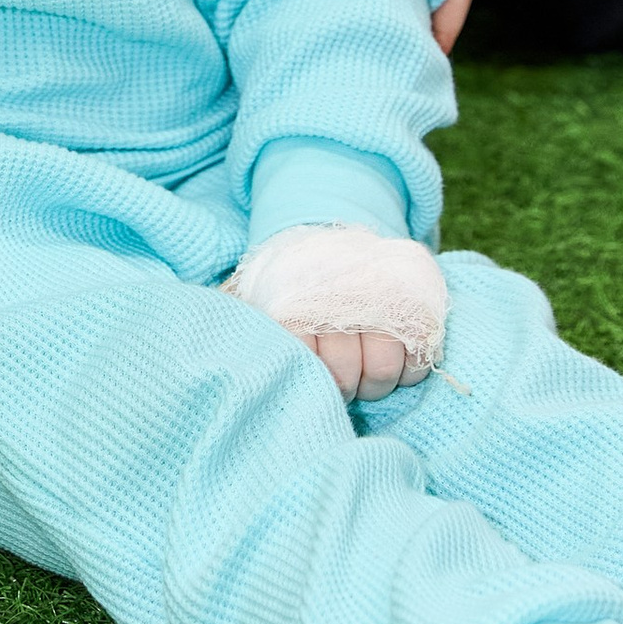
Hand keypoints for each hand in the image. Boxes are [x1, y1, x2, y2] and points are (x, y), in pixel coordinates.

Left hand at [229, 223, 447, 404]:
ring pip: (383, 371)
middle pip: (347, 377)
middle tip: (341, 375)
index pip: (306, 366)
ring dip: (376, 381)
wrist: (330, 237)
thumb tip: (202, 361)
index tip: (312, 374)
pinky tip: (396, 359)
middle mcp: (338, 301)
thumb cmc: (289, 287)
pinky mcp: (417, 304)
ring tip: (365, 367)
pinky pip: (419, 359)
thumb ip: (234, 322)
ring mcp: (381, 302)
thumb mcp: (253, 297)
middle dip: (345, 386)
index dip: (314, 380)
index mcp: (294, 306)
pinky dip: (409, 369)